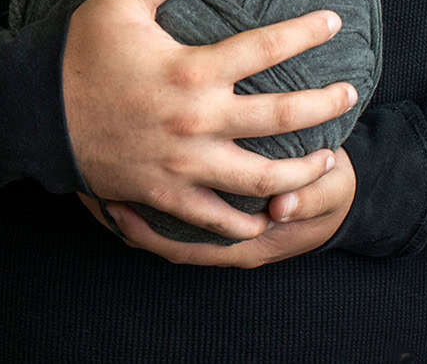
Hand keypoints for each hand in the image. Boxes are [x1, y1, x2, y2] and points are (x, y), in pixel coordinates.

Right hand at [61, 0, 357, 241]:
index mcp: (191, 70)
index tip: (334, 22)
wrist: (32, 112)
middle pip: (280, 117)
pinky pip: (215, 218)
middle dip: (323, 106)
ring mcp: (183, 164)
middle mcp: (196, 120)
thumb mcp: (119, 0)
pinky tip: (266, 217)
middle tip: (349, 94)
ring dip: (301, 172)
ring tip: (328, 160)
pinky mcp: (164, 193)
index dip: (305, 32)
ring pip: (260, 178)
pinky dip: (245, 223)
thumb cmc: (77, 52)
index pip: (265, 47)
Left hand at [77, 145, 356, 267]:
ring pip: (164, 230)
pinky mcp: (219, 210)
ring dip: (127, 215)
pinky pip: (173, 216)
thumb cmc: (330, 190)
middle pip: (164, 241)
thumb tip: (280, 208)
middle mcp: (227, 240)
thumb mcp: (330, 191)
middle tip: (86, 195)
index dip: (148, 230)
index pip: (188, 244)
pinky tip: (120, 181)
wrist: (340, 196)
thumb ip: (309, 197)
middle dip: (124, 222)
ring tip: (89, 189)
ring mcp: (221, 227)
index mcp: (248, 241)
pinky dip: (146, 204)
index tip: (115, 208)